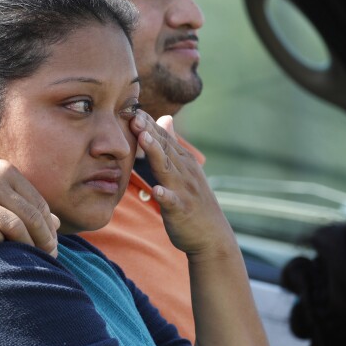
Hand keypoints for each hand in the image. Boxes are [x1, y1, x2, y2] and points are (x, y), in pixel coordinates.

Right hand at [0, 158, 59, 255]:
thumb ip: (26, 201)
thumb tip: (57, 223)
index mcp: (6, 171)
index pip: (39, 204)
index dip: (50, 229)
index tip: (53, 247)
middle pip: (31, 217)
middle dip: (44, 241)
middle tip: (50, 258)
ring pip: (14, 227)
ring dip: (27, 247)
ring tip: (32, 262)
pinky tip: (1, 250)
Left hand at [129, 110, 234, 258]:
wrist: (212, 235)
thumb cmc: (193, 200)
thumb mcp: (184, 168)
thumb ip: (172, 145)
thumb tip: (165, 118)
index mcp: (182, 161)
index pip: (164, 138)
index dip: (148, 124)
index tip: (132, 109)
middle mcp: (185, 172)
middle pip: (164, 149)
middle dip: (149, 132)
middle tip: (134, 116)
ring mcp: (184, 191)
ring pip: (168, 169)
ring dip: (156, 154)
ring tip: (143, 139)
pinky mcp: (182, 210)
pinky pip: (173, 202)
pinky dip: (166, 196)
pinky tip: (156, 191)